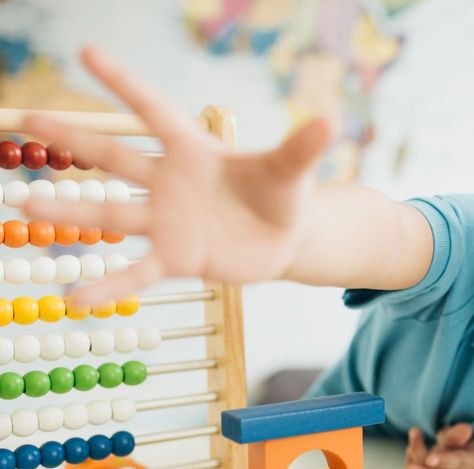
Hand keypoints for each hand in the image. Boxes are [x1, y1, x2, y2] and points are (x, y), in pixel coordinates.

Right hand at [19, 46, 333, 304]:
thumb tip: (330, 119)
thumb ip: (301, 148)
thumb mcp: (292, 171)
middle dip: (71, 139)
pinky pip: (136, 271)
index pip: (154, 111)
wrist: (283, 239)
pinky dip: (108, 286)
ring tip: (21, 207)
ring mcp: (167, 220)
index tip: (86, 52)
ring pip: (113, 214)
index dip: (122, 82)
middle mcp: (170, 182)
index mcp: (194, 151)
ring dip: (70, 212)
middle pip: (115, 158)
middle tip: (25, 118)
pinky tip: (74, 299)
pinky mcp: (175, 257)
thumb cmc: (282, 195)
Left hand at [404, 423, 473, 468]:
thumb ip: (460, 435)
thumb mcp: (466, 435)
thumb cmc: (466, 443)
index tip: (430, 459)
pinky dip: (411, 464)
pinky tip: (410, 450)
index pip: (458, 463)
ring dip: (414, 461)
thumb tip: (466, 429)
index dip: (444, 461)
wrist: (467, 453)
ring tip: (414, 434)